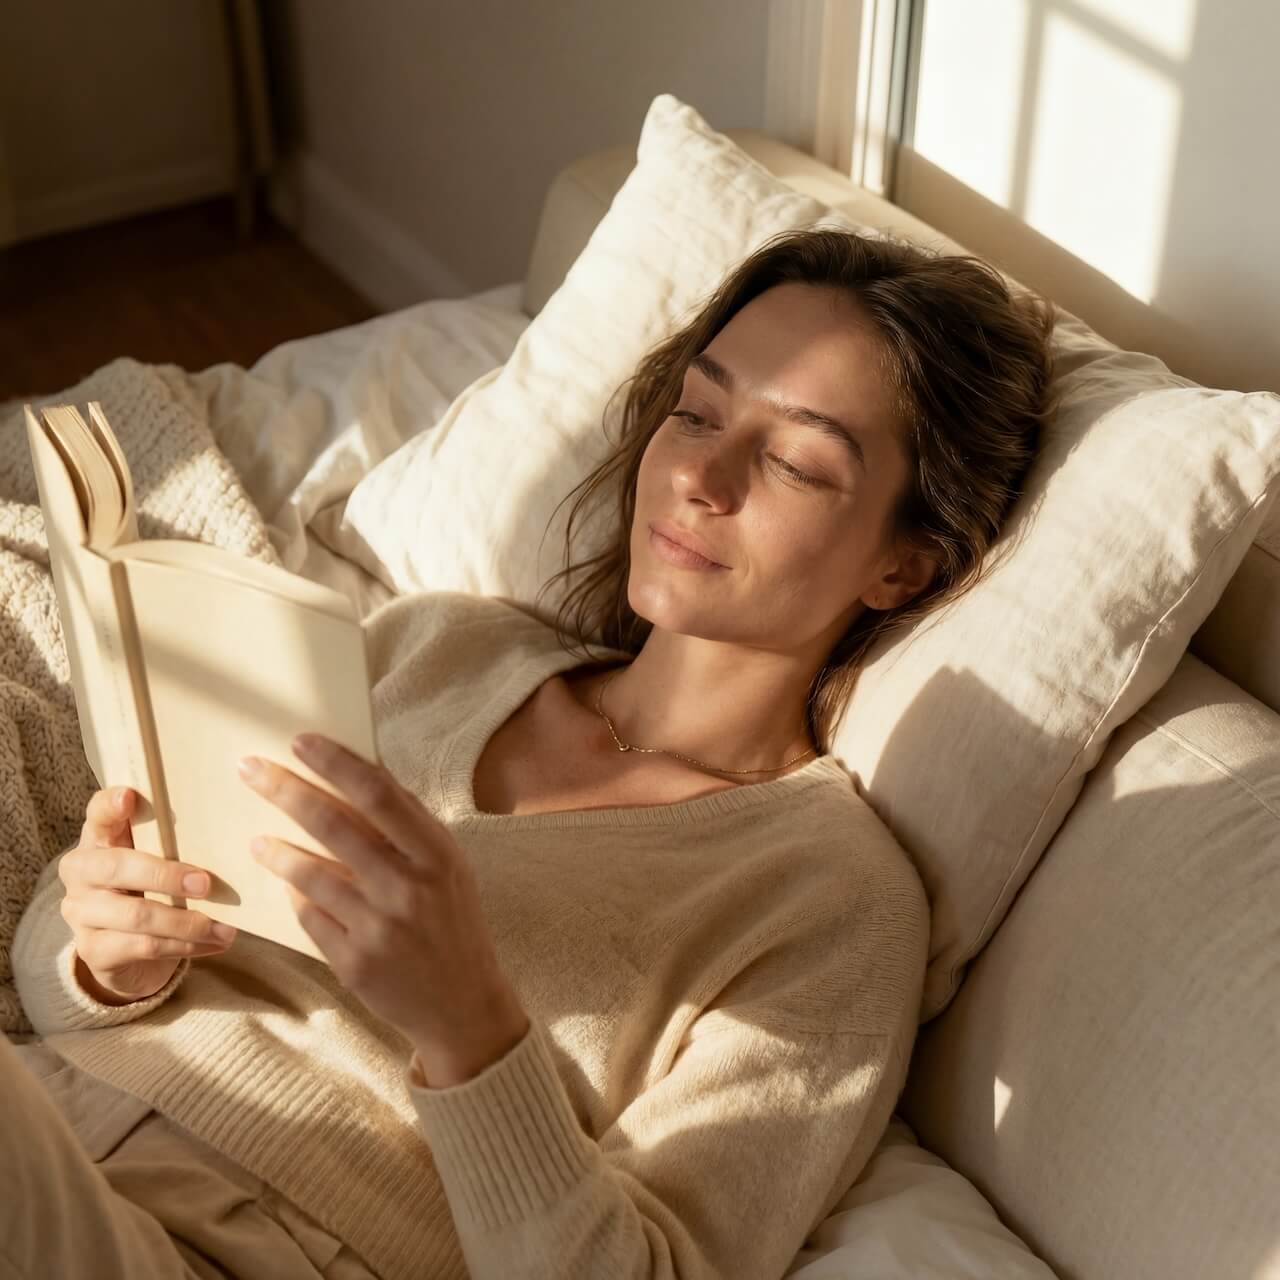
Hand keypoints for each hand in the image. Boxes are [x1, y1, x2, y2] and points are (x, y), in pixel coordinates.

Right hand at [60, 786, 236, 1005]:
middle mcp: (81, 872)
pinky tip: (214, 943)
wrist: (125, 949)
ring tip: (225, 928)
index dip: (110, 804)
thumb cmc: (150, 886)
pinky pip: (145, 946)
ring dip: (187, 923)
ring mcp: (81, 913)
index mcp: (99, 839)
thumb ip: (173, 840)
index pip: (97, 814)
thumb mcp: (158, 857)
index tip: (129, 796)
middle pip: (117, 867)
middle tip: (207, 884)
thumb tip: (229, 826)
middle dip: (166, 875)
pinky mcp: (94, 950)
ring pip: (137, 915)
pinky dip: (185, 946)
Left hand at [239, 734, 528, 1086]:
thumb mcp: (448, 867)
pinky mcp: (355, 963)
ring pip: (310, 875)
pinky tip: (287, 887)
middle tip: (249, 770)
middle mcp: (409, 887)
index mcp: (437, 854)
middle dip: (285, 790)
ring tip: (257, 841)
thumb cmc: (451, 921)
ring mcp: (380, 928)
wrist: (463, 1005)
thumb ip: (410, 826)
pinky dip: (295, 898)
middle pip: (334, 824)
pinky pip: (309, 918)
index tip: (300, 742)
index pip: (379, 793)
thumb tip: (360, 773)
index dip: (336, 764)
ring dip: (276, 851)